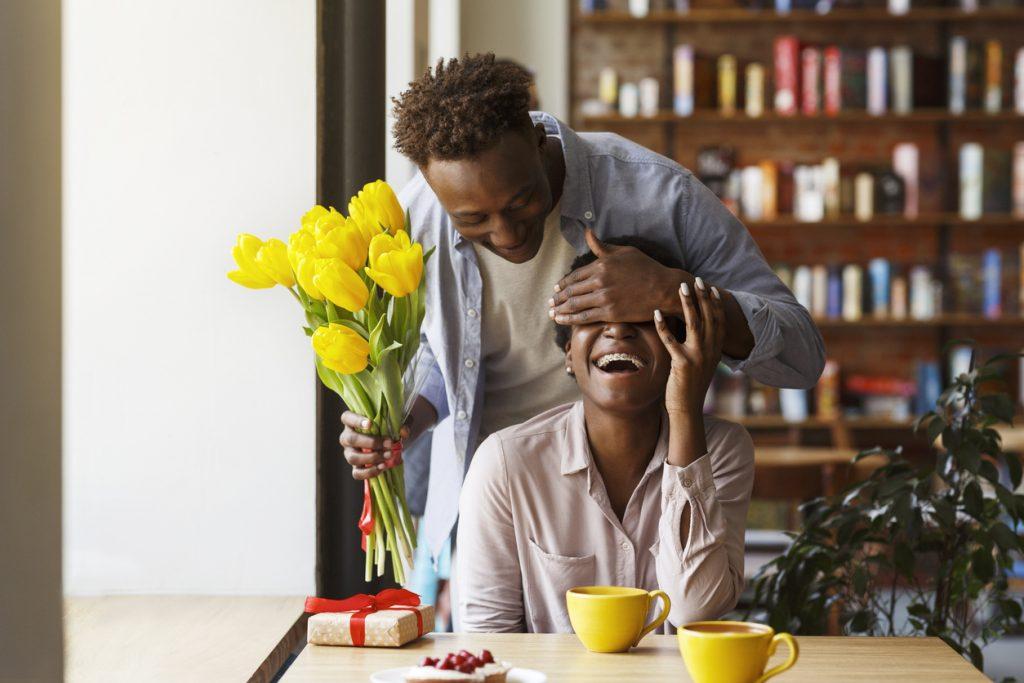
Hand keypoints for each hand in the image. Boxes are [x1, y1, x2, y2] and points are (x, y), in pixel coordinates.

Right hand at [340, 411, 409, 479]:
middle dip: (371, 442)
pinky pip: (357, 473)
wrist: (388, 446)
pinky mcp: (355, 467)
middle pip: (350, 439)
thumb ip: (401, 424)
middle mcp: (347, 437)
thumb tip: (403, 432)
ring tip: (388, 455)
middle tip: (389, 443)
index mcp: (352, 422)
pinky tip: (382, 466)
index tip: (370, 424)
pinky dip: (370, 472)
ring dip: (372, 458)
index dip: (356, 420)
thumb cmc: (387, 429)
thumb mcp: (395, 423)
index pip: (346, 418)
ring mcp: (349, 453)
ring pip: (352, 458)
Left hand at [549, 230, 691, 324]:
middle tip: (550, 302)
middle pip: (571, 291)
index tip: (557, 289)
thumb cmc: (646, 268)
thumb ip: (602, 246)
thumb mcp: (624, 252)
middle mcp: (599, 280)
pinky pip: (583, 317)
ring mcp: (604, 297)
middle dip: (558, 298)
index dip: (563, 284)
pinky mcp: (609, 313)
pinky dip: (569, 319)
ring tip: (552, 313)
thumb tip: (587, 232)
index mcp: (601, 264)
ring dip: (560, 309)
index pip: (575, 275)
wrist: (663, 288)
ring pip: (574, 304)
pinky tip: (560, 320)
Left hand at [654, 278, 724, 415]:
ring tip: (680, 288)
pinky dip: (663, 325)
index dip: (716, 304)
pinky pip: (671, 340)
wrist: (687, 409)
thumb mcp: (702, 363)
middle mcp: (710, 351)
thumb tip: (696, 330)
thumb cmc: (690, 385)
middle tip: (696, 280)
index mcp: (716, 350)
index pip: (719, 321)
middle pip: (708, 317)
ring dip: (687, 304)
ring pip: (694, 323)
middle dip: (702, 297)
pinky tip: (657, 313)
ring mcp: (698, 357)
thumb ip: (702, 347)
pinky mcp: (683, 363)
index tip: (711, 288)